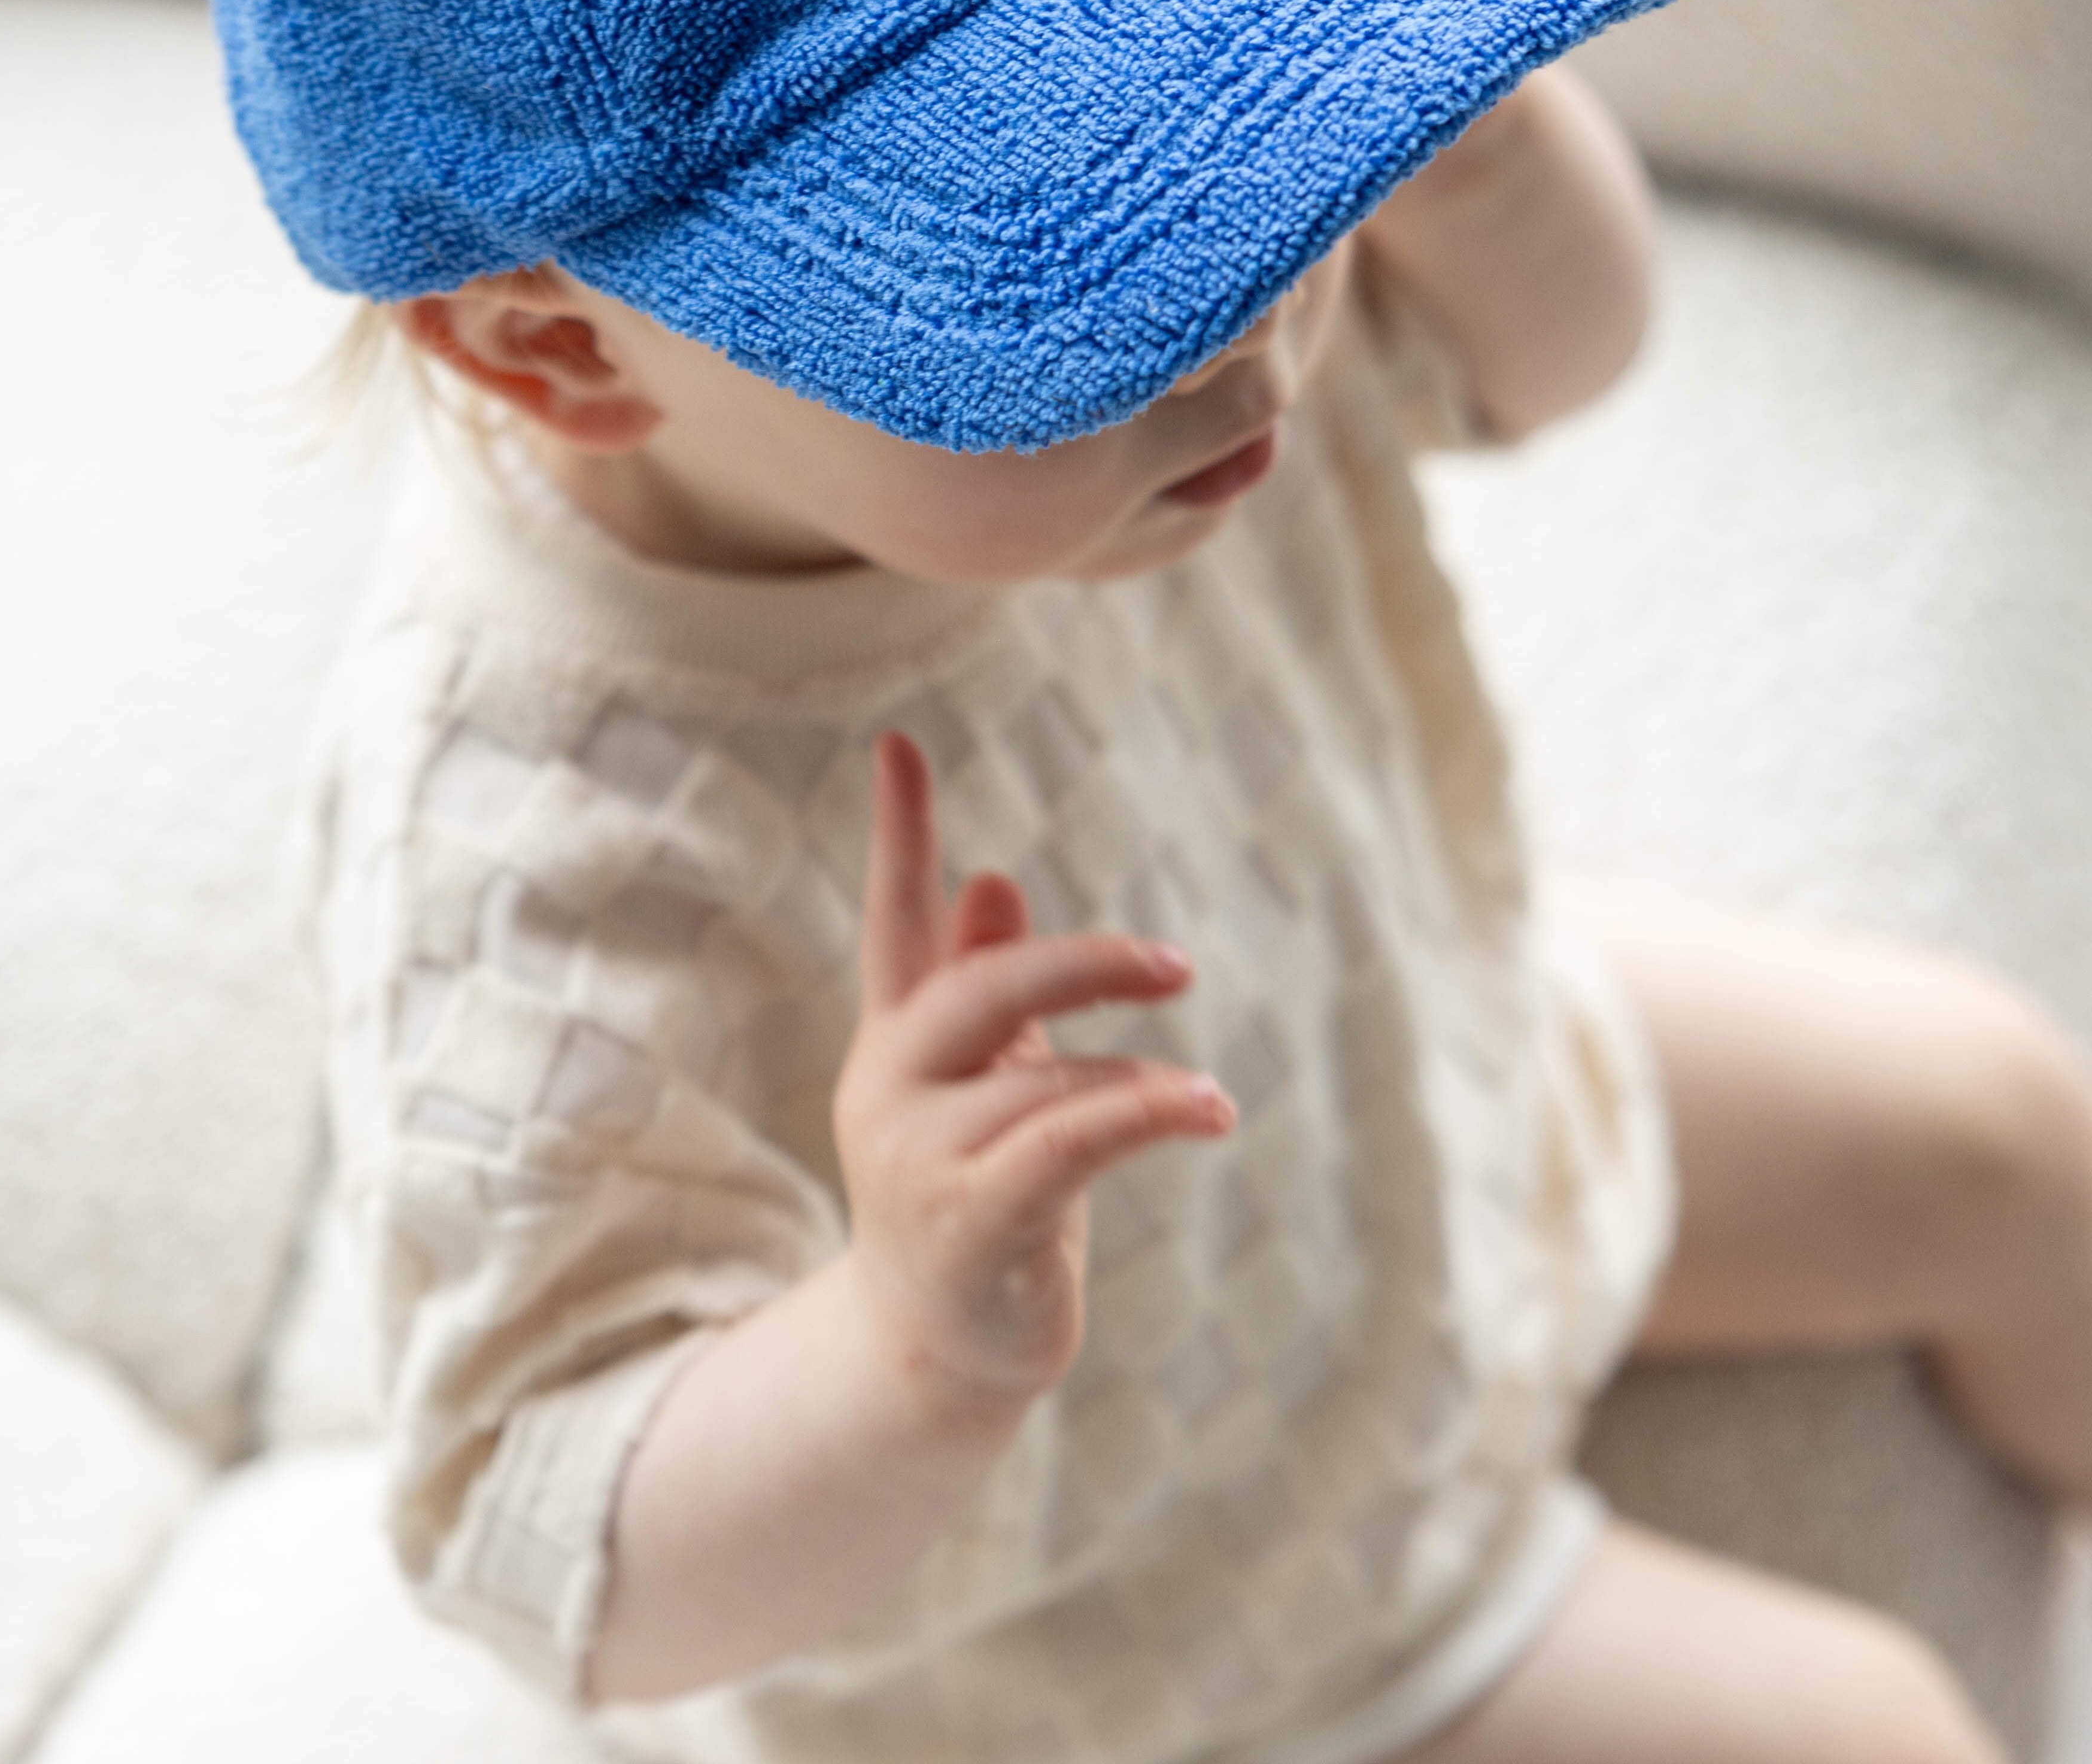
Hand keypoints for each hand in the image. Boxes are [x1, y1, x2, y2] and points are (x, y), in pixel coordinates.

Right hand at [832, 731, 1236, 1425]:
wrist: (935, 1357)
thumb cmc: (977, 1203)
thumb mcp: (985, 1088)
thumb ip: (983, 989)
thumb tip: (995, 878)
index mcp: (896, 1043)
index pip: (893, 920)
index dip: (899, 832)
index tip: (902, 742)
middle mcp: (891, 1087)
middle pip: (981, 987)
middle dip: (1080, 964)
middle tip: (1174, 963)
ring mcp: (918, 1156)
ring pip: (1044, 1078)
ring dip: (1139, 1083)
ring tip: (1204, 1101)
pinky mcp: (966, 1220)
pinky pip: (1067, 1140)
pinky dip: (1144, 1113)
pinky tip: (1208, 1109)